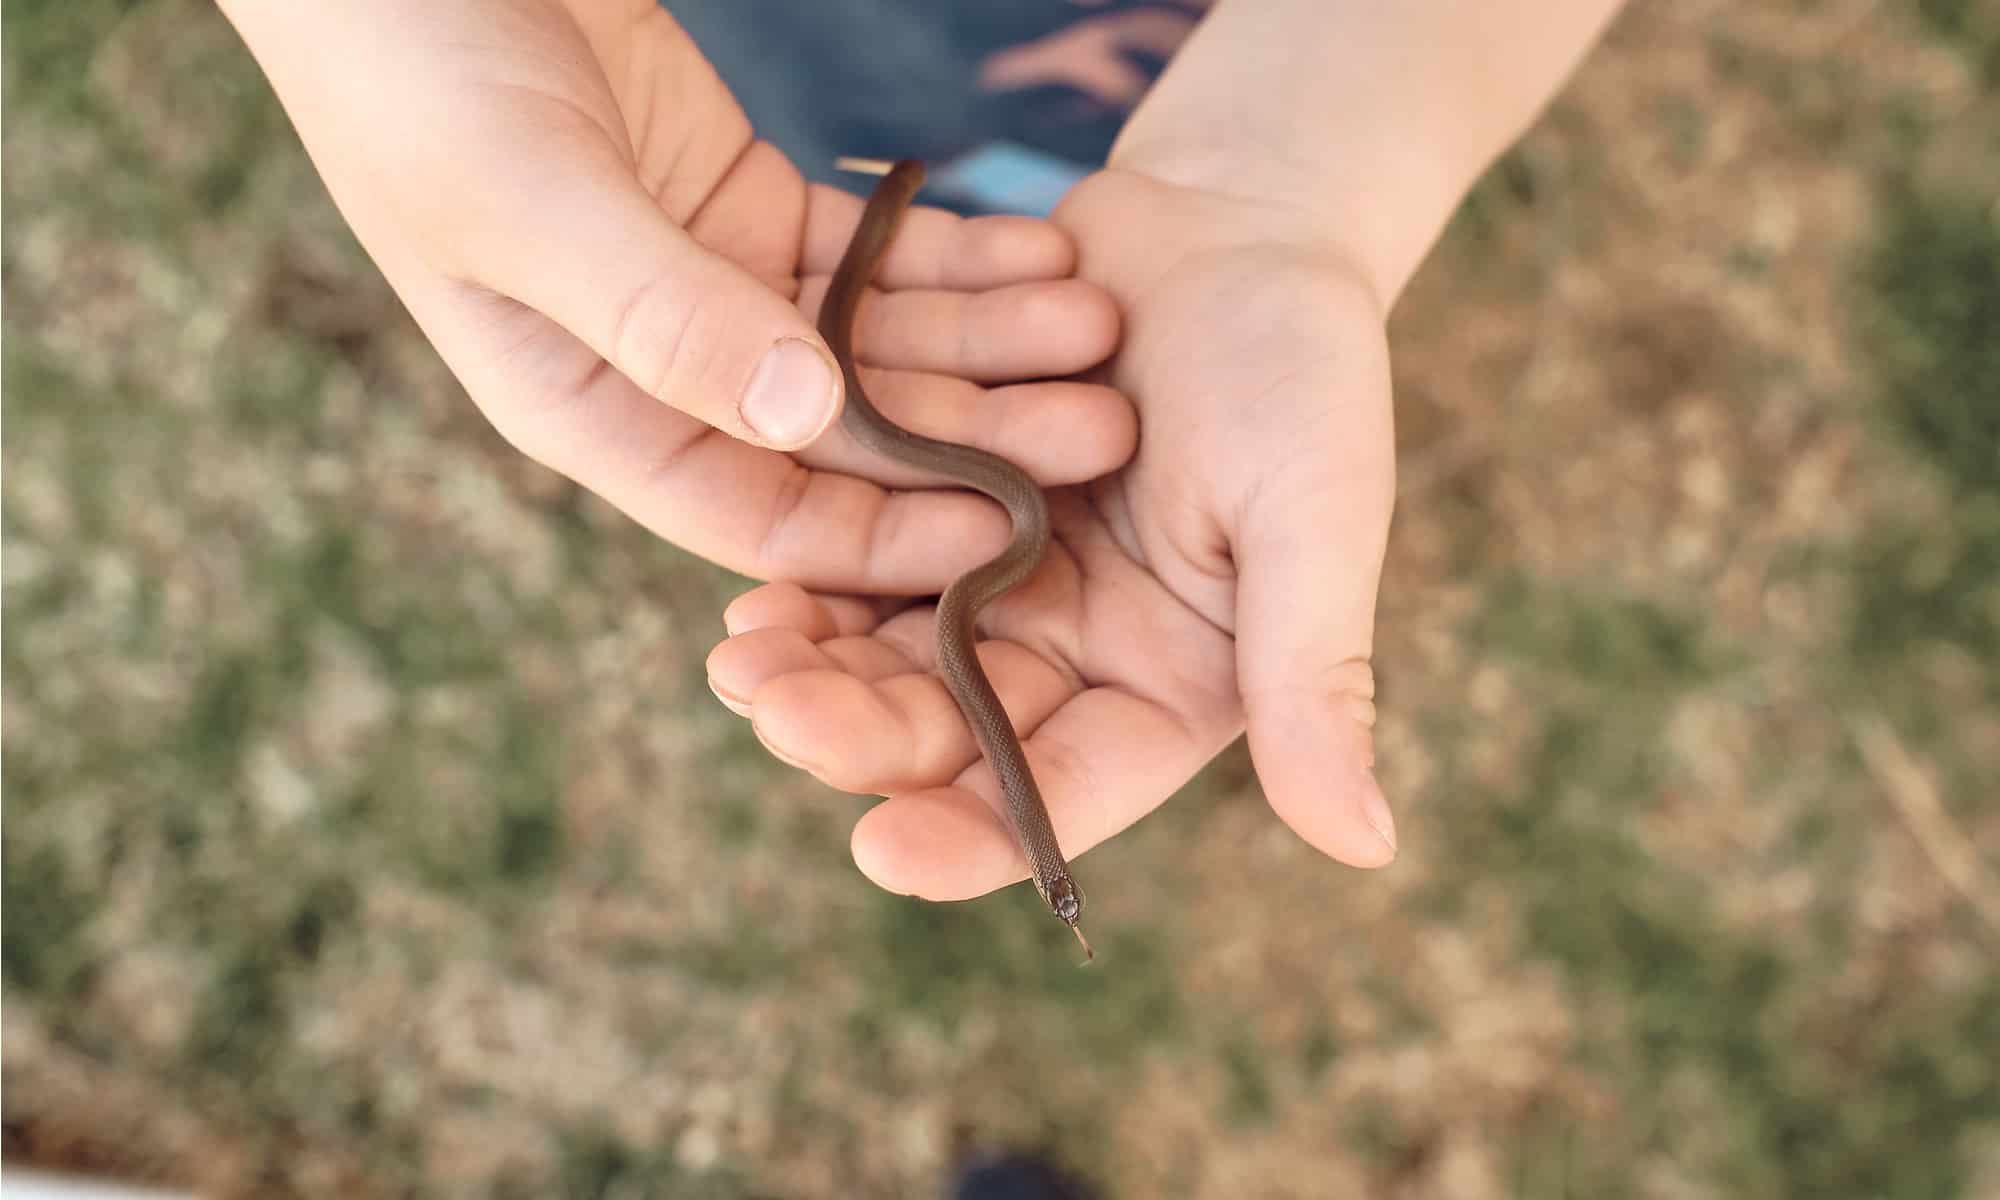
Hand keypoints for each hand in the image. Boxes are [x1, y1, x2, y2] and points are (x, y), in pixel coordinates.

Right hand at [221, 0, 1132, 589]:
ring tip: (1100, 326)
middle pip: (846, 436)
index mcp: (587, 409)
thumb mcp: (524, 200)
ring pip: (876, 344)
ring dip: (988, 341)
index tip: (1007, 533)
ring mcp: (710, 288)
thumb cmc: (412, 75)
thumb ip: (657, 314)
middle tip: (1104, 428)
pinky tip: (1045, 255)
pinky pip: (874, 253)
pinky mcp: (746, 205)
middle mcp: (661, 369)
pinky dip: (956, 254)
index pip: (757, 513)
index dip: (884, 535)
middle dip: (975, 436)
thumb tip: (804, 420)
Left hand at [706, 167, 1398, 901]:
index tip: (880, 849)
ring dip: (814, 664)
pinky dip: (810, 570)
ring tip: (737, 656)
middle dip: (860, 730)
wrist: (1236, 222)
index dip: (973, 835)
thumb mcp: (1314, 518)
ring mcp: (998, 578)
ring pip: (890, 651)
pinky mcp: (939, 499)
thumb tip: (1367, 848)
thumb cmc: (1302, 369)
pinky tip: (747, 574)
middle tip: (770, 709)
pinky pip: (862, 550)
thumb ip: (1317, 676)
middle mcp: (1073, 652)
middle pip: (952, 727)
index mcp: (1165, 685)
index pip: (1063, 792)